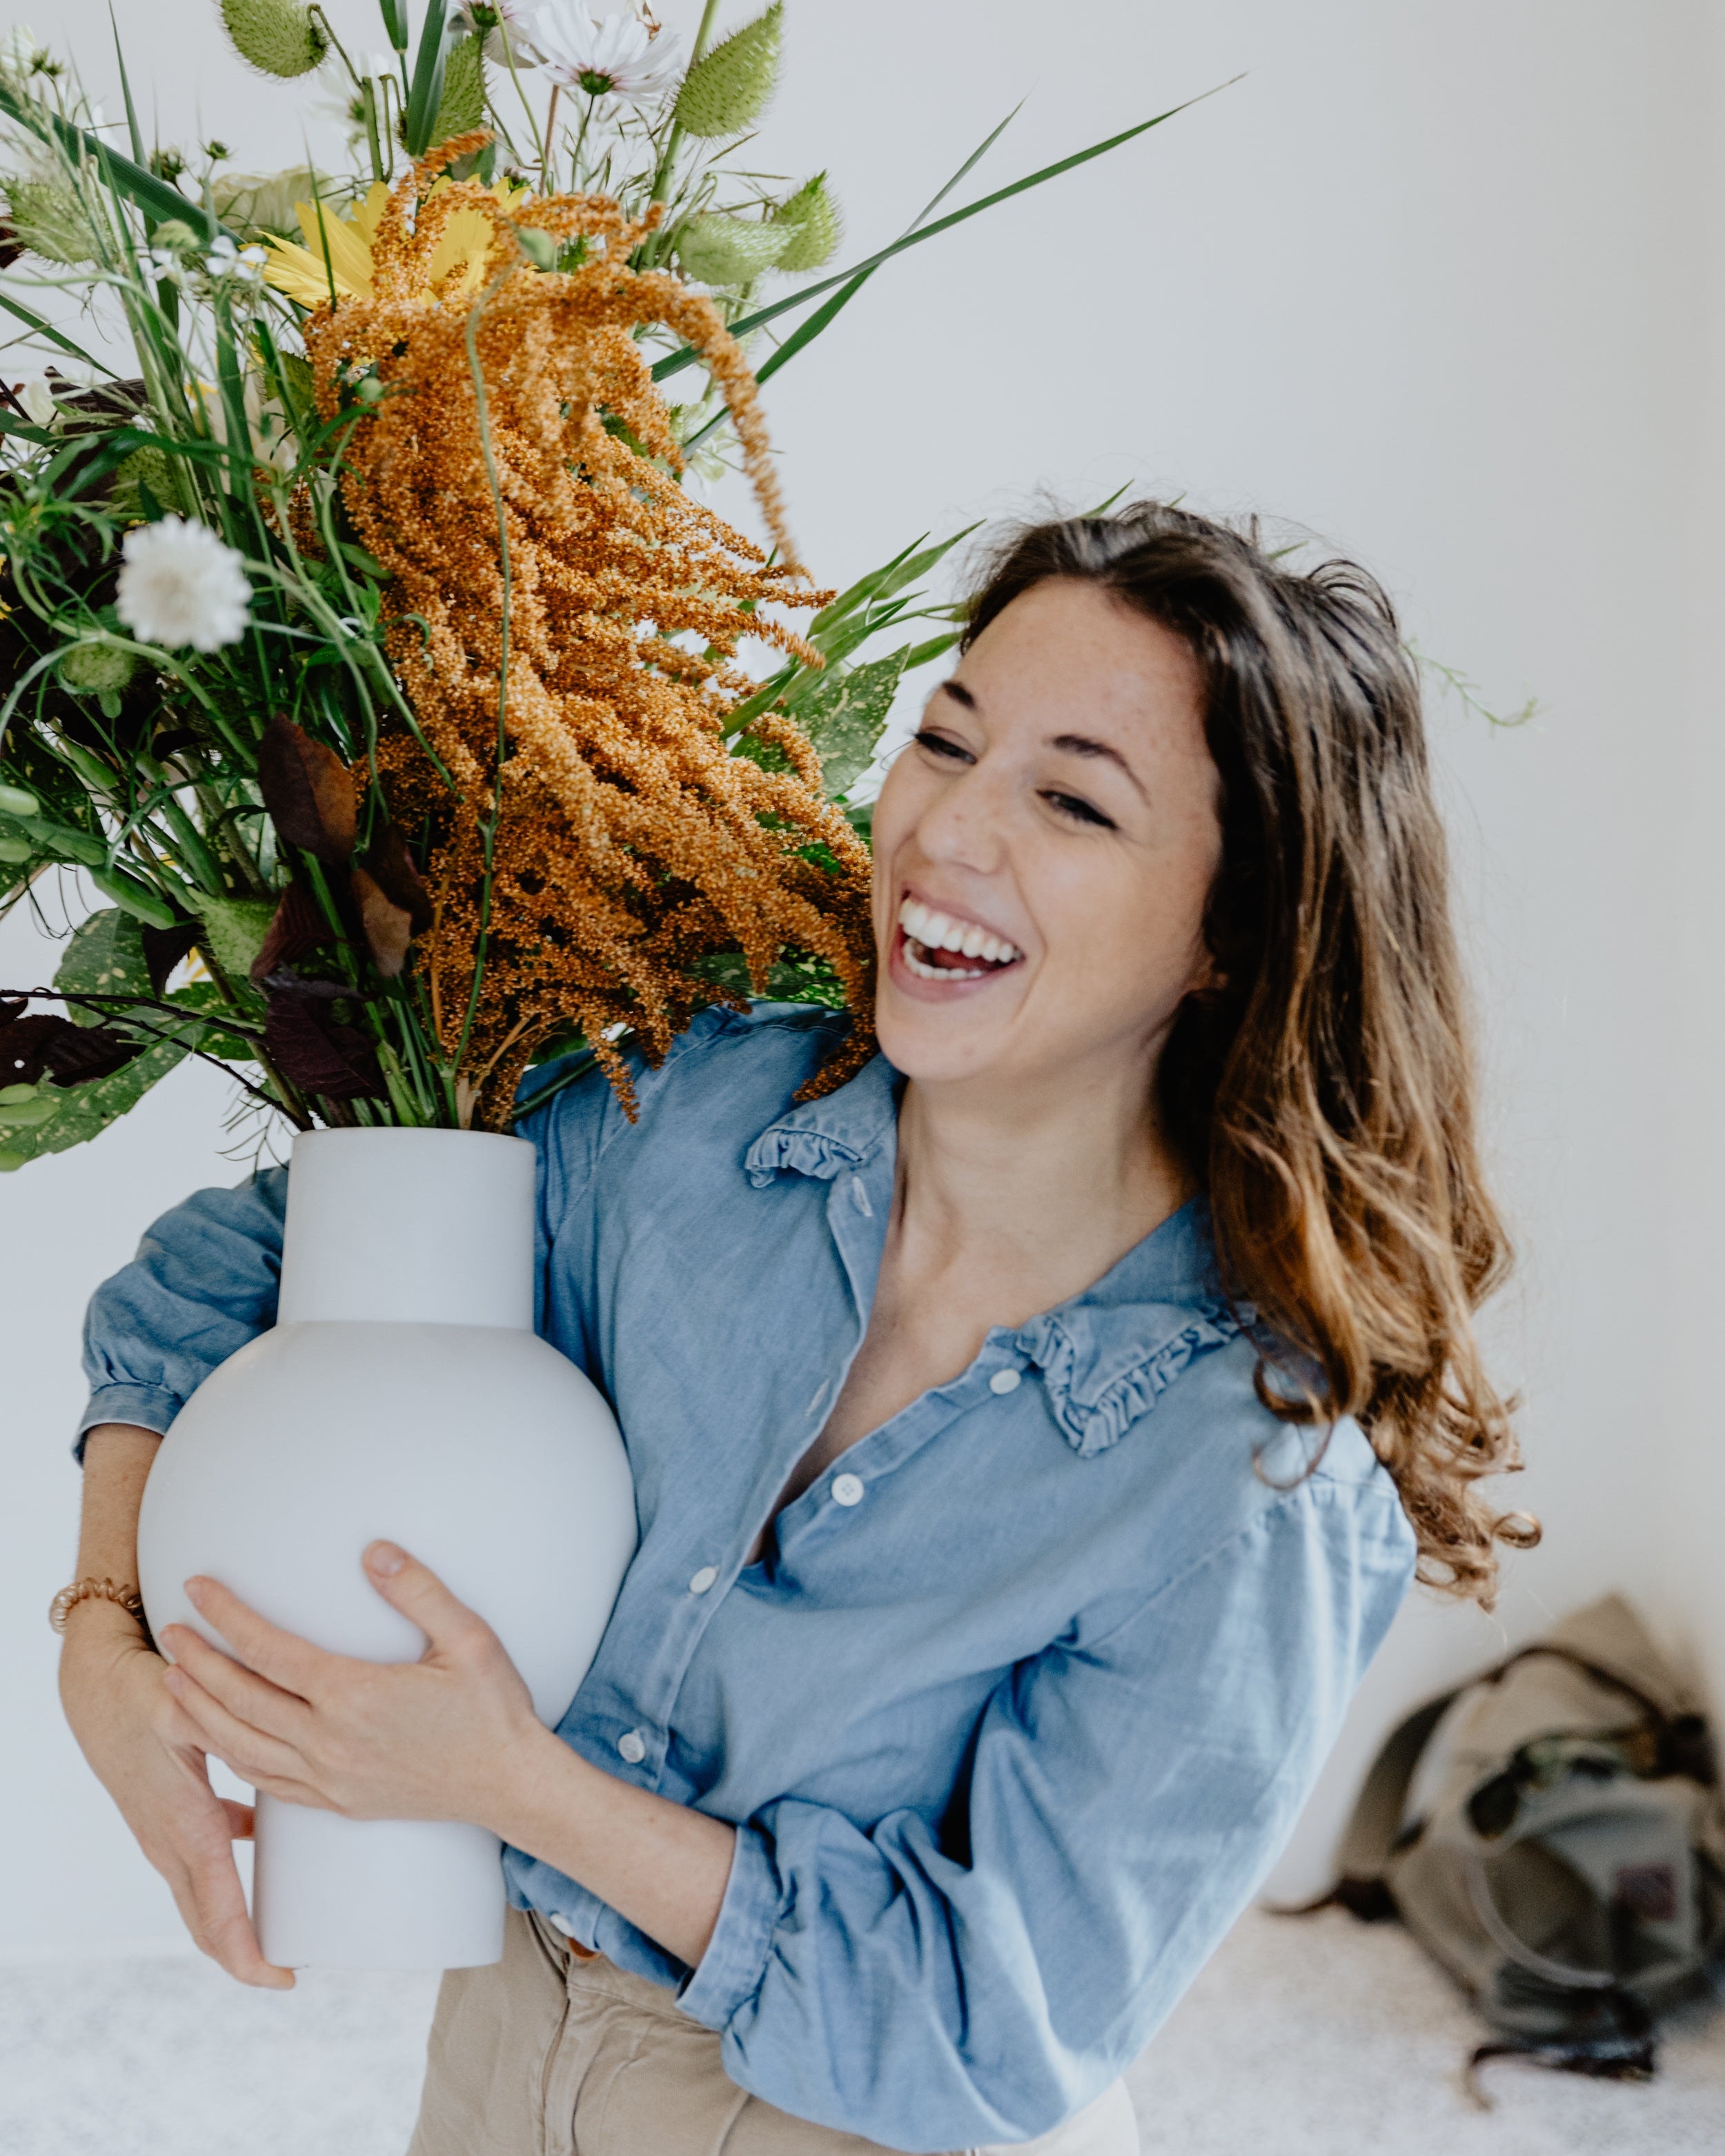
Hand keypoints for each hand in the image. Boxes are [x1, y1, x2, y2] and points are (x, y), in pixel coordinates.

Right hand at [58, 1602, 292, 1989]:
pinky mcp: (165, 1819)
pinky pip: (199, 1865)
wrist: (95, 1685)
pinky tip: (263, 1849)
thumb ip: (219, 1730)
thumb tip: (254, 1748)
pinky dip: (226, 1879)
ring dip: (236, 1922)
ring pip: (202, 1898)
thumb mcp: (180, 1708)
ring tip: (282, 1931)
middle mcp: (169, 1842)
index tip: (284, 1979)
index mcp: (183, 1825)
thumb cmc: (139, 1693)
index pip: (218, 1909)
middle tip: (292, 1971)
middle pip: (208, 1922)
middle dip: (246, 1957)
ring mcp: (163, 1835)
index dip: (248, 1952)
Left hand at [158, 1543, 547, 1831]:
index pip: (270, 1651)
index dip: (228, 1615)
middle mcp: (330, 1743)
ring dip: (201, 1711)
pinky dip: (231, 1757)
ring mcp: (330, 1779)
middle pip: (241, 1700)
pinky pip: (267, 1783)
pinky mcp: (338, 1802)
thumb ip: (419, 1591)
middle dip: (197, 1662)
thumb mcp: (470, 1638)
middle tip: (169, 1630)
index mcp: (355, 1697)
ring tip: (174, 1681)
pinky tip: (220, 1739)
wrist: (511, 1785)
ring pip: (241, 1747)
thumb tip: (374, 1552)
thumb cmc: (493, 1709)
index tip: (198, 1586)